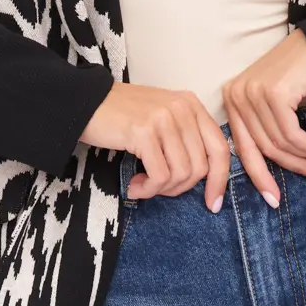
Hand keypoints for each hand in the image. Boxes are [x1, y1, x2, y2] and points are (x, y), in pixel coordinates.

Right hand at [79, 83, 230, 211]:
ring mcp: (164, 118)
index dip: (220, 180)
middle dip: (180, 188)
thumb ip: (185, 138)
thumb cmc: (123, 116)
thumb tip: (207, 178)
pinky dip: (147, 189)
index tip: (213, 203)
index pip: (220, 148)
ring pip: (181, 174)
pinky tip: (133, 185)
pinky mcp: (144, 132)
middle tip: (157, 188)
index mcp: (191, 104)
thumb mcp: (163, 118)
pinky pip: (159, 176)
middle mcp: (182, 108)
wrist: (84, 102)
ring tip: (141, 186)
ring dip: (160, 189)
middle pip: (200, 167)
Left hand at [221, 28, 305, 207]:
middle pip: (262, 148)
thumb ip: (268, 130)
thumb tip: (270, 174)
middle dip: (292, 169)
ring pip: (279, 144)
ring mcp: (252, 92)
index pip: (242, 147)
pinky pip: (291, 134)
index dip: (258, 177)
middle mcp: (236, 94)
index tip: (273, 200)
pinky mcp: (272, 93)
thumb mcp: (279, 105)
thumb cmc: (304, 74)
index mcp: (232, 98)